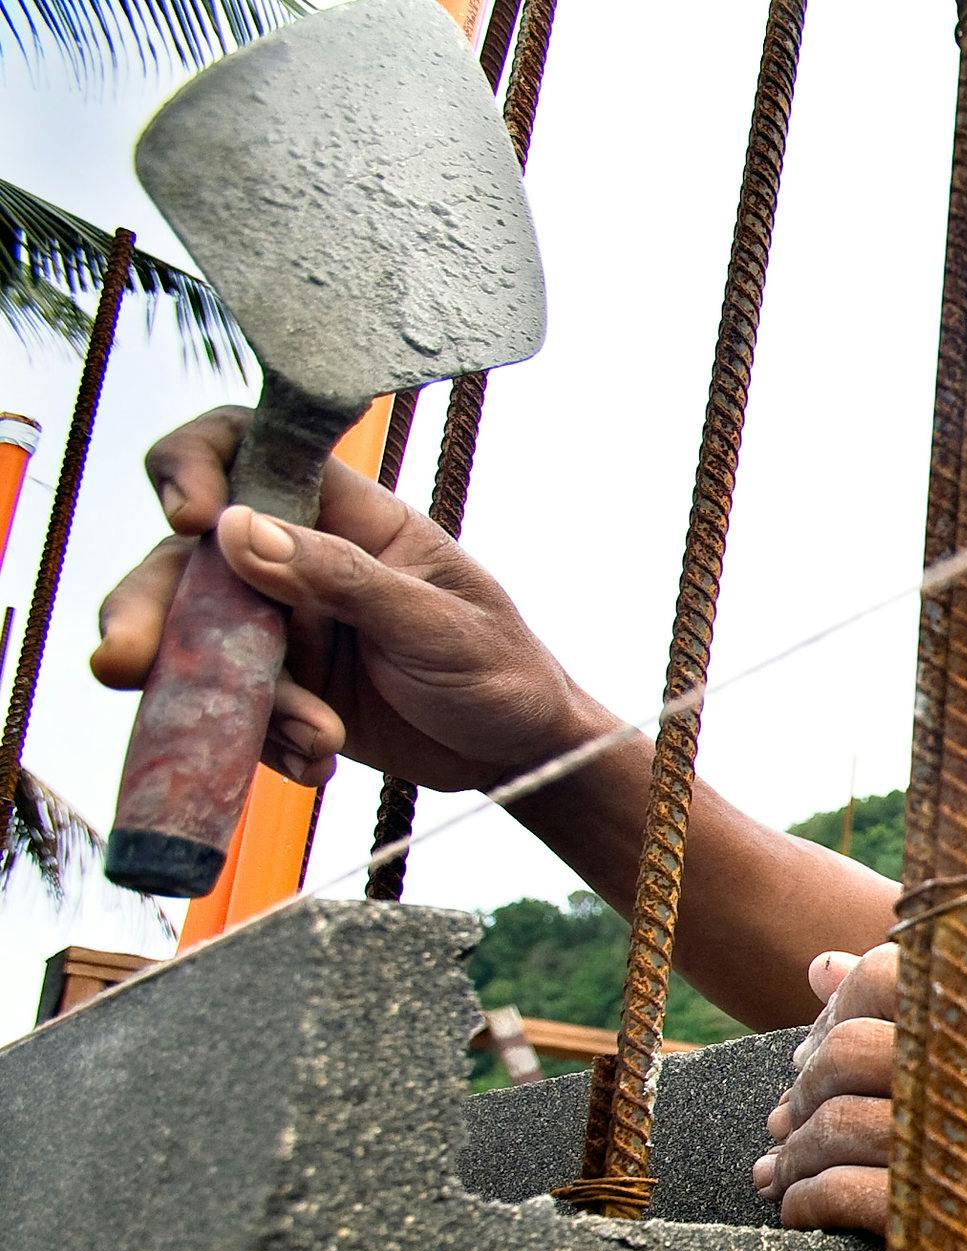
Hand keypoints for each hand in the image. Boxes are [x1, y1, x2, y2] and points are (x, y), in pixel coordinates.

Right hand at [89, 406, 610, 792]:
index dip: (198, 464)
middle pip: (186, 558)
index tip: (191, 518)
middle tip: (125, 661)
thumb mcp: (436, 623)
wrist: (517, 754)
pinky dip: (261, 739)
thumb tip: (238, 530)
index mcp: (347, 516)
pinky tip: (320, 759)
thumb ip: (344, 578)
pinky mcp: (277, 689)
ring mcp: (281, 627)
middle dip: (148, 608)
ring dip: (214, 693)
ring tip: (305, 736)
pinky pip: (229, 707)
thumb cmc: (501, 669)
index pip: (247, 450)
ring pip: (192, 638)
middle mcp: (298, 562)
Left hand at [755, 946, 966, 1250]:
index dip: (832, 1015)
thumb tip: (820, 968)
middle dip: (802, 1090)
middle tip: (792, 1120)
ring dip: (793, 1152)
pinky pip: (845, 1193)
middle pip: (849, 1052)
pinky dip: (805, 1201)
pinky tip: (803, 1209)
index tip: (819, 1058)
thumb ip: (929, 1017)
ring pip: (838, 1124)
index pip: (890, 978)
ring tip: (786, 1168)